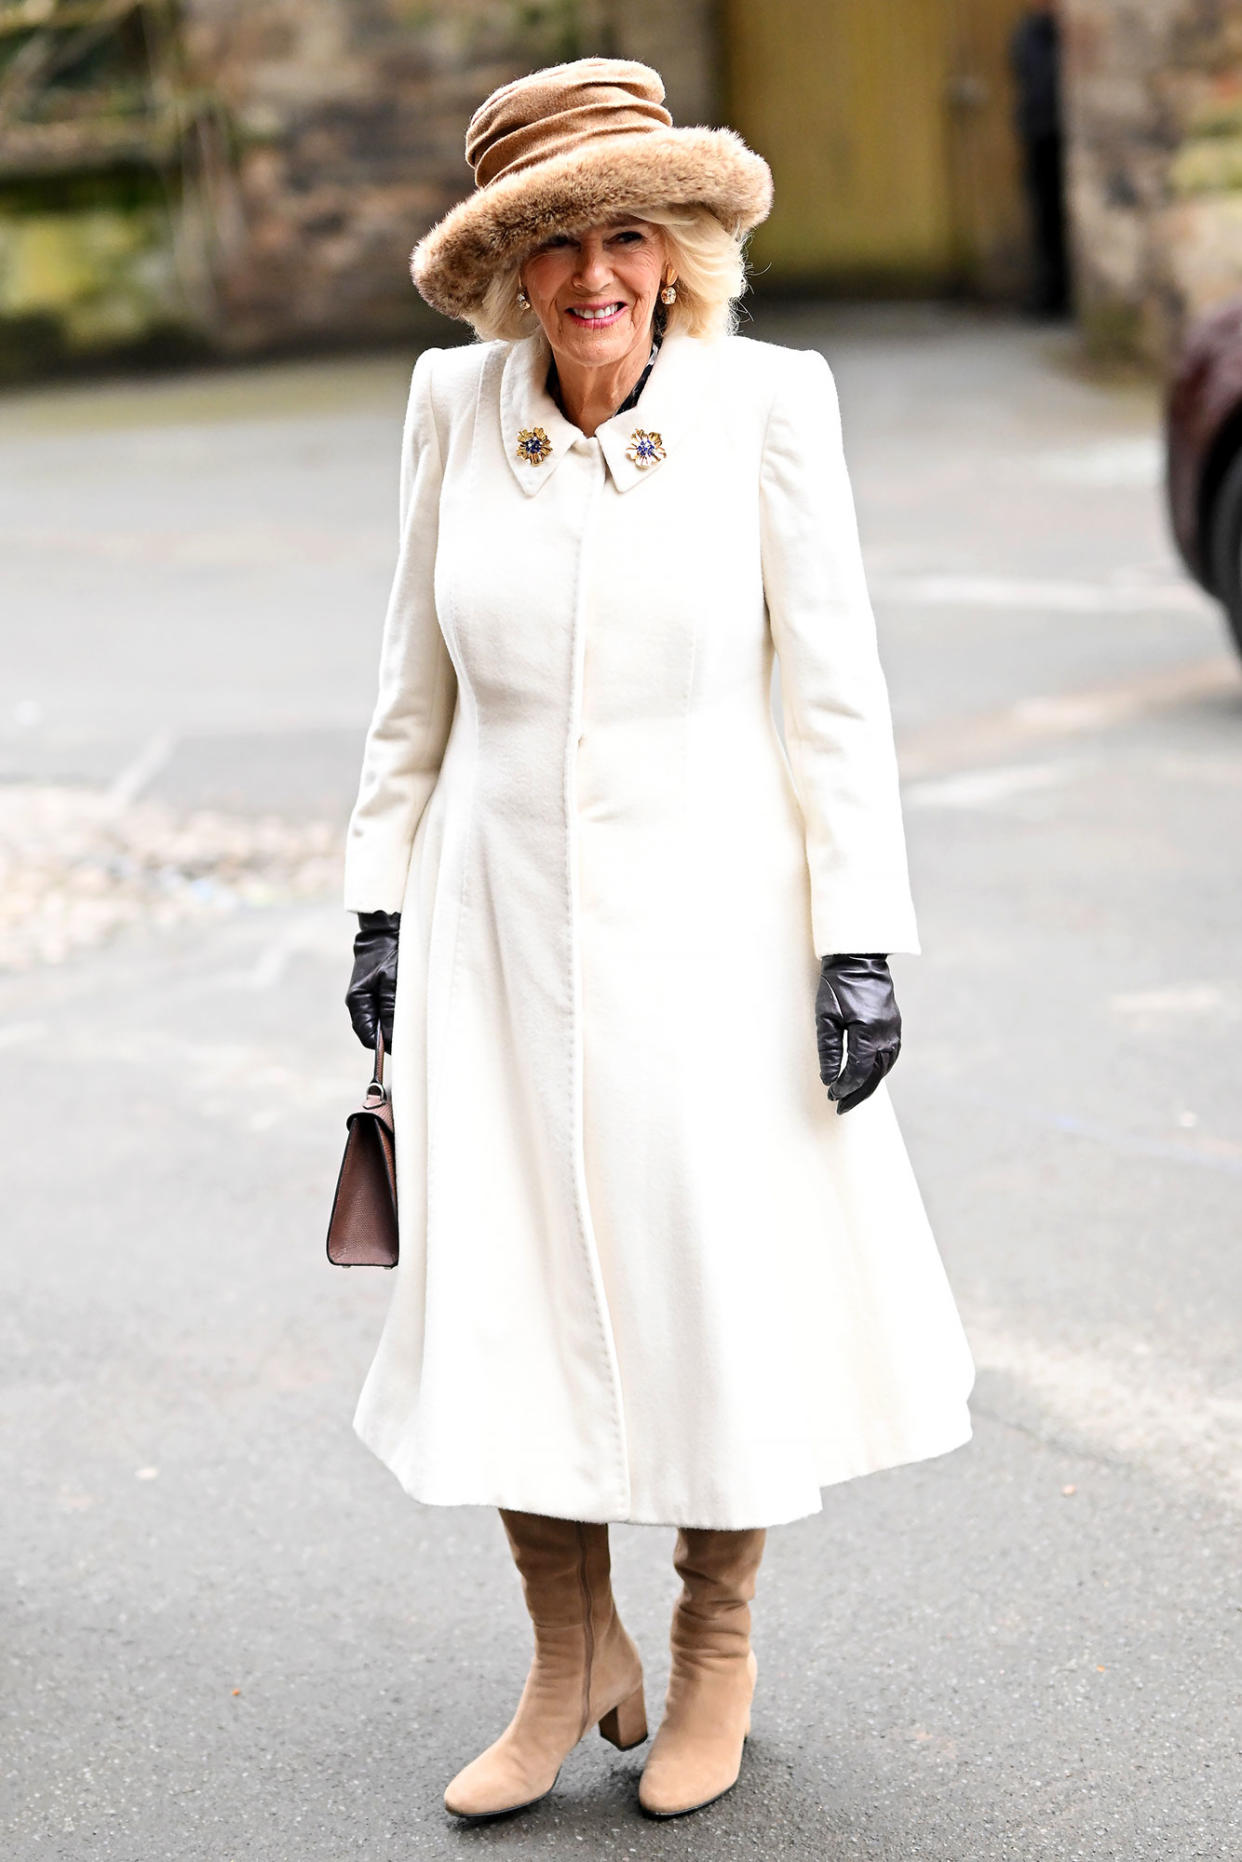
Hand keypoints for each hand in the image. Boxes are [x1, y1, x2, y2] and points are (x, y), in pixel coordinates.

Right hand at [346, 910, 399, 1049]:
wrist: (386, 929)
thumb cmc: (389, 952)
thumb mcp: (393, 981)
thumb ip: (392, 1009)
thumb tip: (392, 1037)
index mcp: (358, 1001)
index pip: (368, 1036)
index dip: (384, 1046)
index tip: (403, 1049)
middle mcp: (360, 1003)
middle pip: (374, 1032)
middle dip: (391, 1037)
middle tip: (413, 1038)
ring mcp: (367, 998)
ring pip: (380, 1023)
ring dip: (394, 1026)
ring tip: (413, 1023)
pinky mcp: (376, 992)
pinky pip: (384, 1012)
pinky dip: (395, 1015)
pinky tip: (409, 1012)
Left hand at [815, 954, 900, 1113]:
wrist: (860, 960)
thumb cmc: (838, 985)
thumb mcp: (826, 1017)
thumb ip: (828, 1050)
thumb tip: (828, 1078)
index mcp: (867, 1032)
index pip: (857, 1071)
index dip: (844, 1086)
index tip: (831, 1094)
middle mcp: (886, 1034)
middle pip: (874, 1075)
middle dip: (857, 1093)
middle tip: (841, 1106)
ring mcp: (893, 1030)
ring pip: (885, 1068)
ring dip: (869, 1084)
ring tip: (853, 1096)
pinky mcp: (895, 1026)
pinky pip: (890, 1056)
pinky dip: (879, 1070)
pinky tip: (868, 1076)